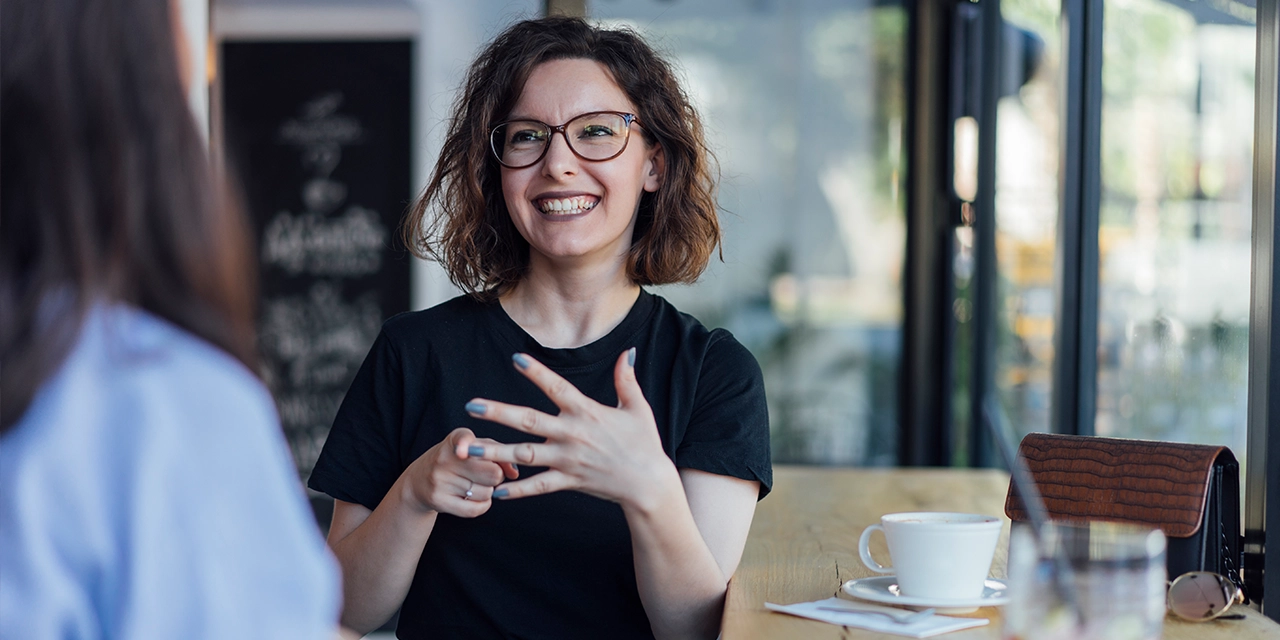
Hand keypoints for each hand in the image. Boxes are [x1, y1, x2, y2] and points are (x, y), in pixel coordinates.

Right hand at [404, 427, 518, 516]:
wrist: (419, 481)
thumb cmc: (456, 461)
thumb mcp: (474, 448)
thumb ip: (498, 452)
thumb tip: (514, 473)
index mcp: (454, 439)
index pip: (463, 440)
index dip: (465, 446)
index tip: (462, 452)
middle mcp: (444, 458)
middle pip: (492, 473)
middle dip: (497, 476)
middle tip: (488, 474)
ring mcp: (440, 480)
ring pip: (486, 492)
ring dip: (488, 491)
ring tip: (476, 485)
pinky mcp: (439, 500)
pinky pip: (474, 509)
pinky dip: (483, 506)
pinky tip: (478, 499)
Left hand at [460, 349, 679, 508]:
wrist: (649, 483)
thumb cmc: (644, 443)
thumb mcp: (637, 407)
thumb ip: (626, 379)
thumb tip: (627, 352)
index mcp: (586, 412)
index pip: (556, 388)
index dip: (536, 372)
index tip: (515, 358)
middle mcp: (572, 434)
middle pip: (529, 421)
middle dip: (499, 413)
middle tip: (471, 406)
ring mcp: (568, 460)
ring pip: (525, 455)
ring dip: (496, 450)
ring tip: (469, 447)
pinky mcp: (569, 481)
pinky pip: (539, 486)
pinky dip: (518, 490)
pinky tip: (496, 491)